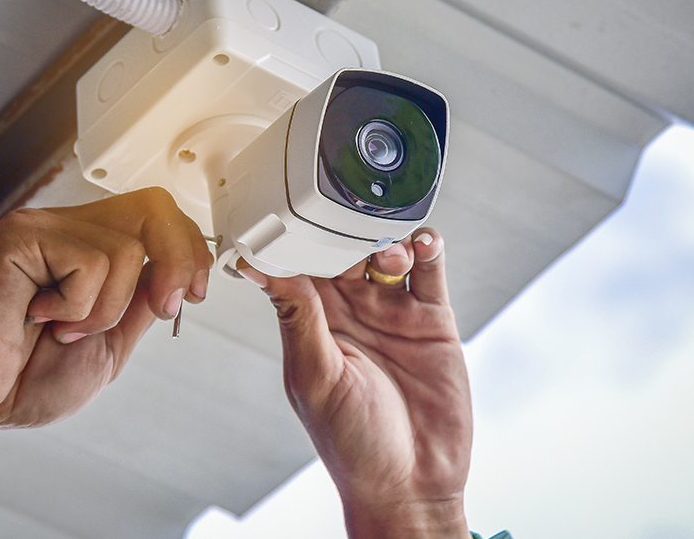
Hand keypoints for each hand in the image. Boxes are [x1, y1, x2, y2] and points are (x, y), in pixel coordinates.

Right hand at [0, 187, 212, 432]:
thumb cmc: (25, 377)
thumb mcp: (111, 342)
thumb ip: (141, 303)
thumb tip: (178, 273)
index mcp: (87, 247)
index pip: (156, 215)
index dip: (189, 248)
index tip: (193, 293)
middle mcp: (65, 228)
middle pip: (153, 206)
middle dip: (178, 259)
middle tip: (162, 307)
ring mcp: (42, 227)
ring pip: (126, 249)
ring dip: (105, 310)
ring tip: (63, 328)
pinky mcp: (21, 237)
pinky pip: (90, 263)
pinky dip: (77, 307)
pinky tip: (38, 317)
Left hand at [238, 231, 470, 538]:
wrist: (413, 483)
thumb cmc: (352, 444)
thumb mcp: (316, 378)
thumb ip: (298, 320)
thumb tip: (262, 270)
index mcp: (312, 325)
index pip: (299, 267)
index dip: (296, 238)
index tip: (291, 210)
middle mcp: (350, 314)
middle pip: (344, 251)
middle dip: (345, 231)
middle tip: (349, 220)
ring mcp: (391, 314)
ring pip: (386, 255)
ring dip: (385, 240)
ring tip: (388, 253)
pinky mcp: (430, 321)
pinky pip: (428, 273)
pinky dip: (427, 250)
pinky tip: (423, 242)